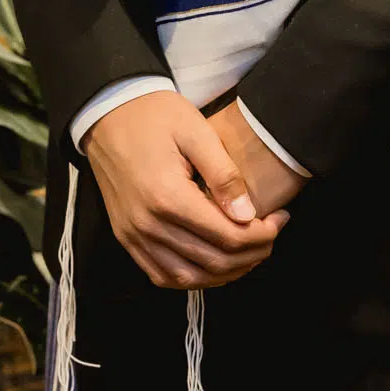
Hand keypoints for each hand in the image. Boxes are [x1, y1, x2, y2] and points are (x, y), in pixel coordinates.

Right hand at [84, 91, 289, 290]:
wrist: (108, 112)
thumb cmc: (154, 115)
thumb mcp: (195, 130)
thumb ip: (224, 174)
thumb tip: (249, 215)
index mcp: (167, 196)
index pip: (227, 236)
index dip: (262, 235)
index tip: (281, 219)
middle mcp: (148, 225)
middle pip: (212, 262)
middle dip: (251, 255)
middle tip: (272, 235)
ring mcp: (133, 235)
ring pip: (188, 278)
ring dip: (226, 273)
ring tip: (250, 252)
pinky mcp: (126, 238)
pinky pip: (162, 275)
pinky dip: (193, 278)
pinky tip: (214, 264)